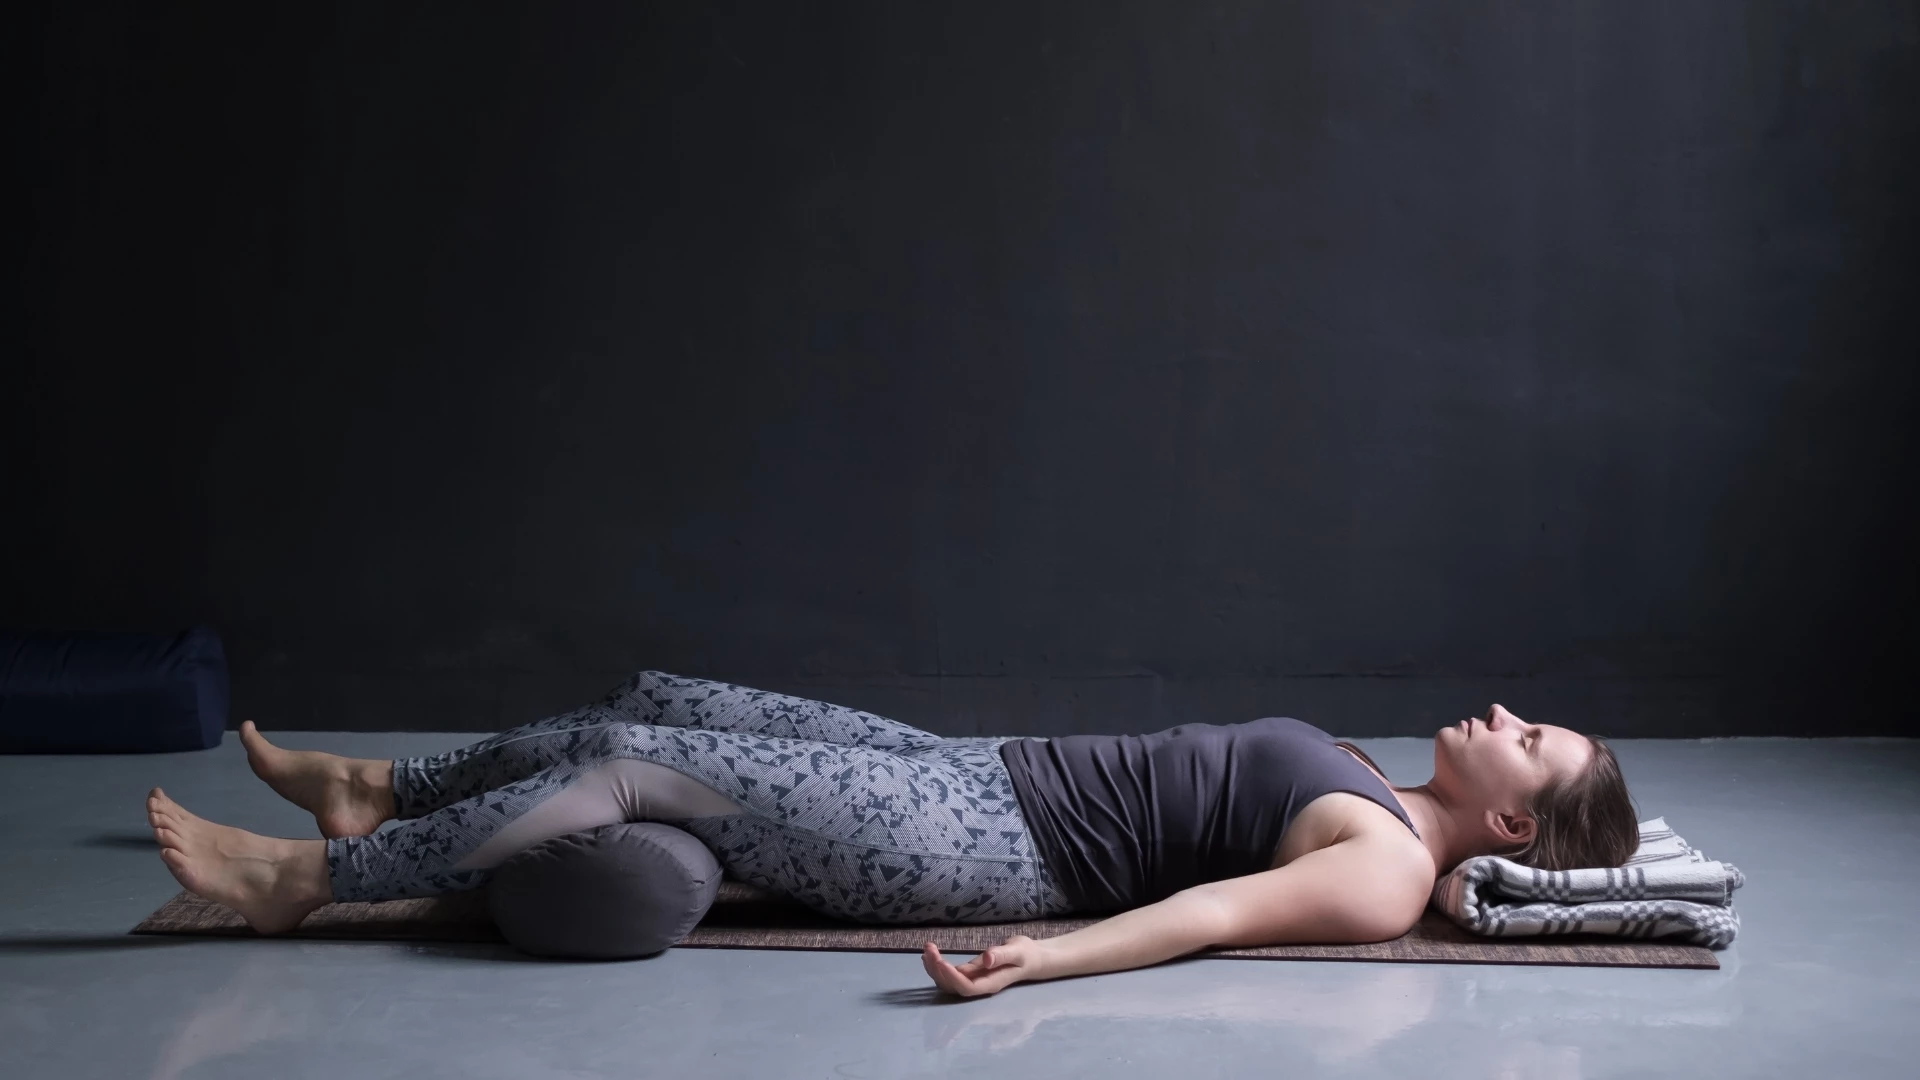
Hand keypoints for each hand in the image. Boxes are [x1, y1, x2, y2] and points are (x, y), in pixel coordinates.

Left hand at [920, 935, 1043, 997]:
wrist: (1031, 958)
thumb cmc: (1026, 955)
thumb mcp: (1018, 952)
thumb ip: (1002, 955)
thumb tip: (986, 959)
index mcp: (991, 984)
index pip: (967, 987)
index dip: (952, 978)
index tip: (941, 962)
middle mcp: (979, 986)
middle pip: (953, 986)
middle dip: (938, 970)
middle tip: (929, 949)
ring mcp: (973, 981)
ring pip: (948, 981)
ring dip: (934, 967)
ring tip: (927, 948)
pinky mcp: (969, 974)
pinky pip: (949, 974)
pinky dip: (936, 965)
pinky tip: (929, 955)